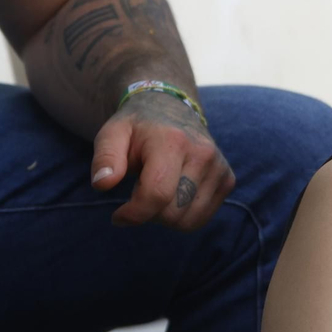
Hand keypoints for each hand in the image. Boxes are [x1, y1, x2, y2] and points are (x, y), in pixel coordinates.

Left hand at [91, 92, 234, 229]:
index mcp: (172, 141)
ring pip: (188, 221)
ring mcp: (219, 167)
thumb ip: (104, 158)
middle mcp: (202, 153)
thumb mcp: (111, 135)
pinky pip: (202, 218)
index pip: (156, 194)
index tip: (118, 215)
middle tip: (139, 192)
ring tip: (157, 192)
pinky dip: (183, 216)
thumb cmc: (137, 129)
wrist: (171, 111)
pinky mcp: (227, 179)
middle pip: (172, 213)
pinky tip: (174, 194)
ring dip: (166, 217)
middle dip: (148, 213)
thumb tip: (103, 184)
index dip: (133, 214)